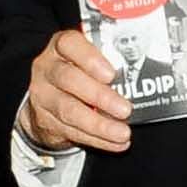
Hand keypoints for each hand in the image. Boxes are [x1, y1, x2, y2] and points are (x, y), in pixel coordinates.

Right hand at [18, 27, 132, 156]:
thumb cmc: (78, 70)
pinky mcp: (45, 120)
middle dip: (100, 96)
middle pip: (69, 80)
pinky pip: (72, 132)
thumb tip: (143, 63)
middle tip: (125, 109)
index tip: (111, 74)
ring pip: (69, 111)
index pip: (69, 44)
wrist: (48, 95)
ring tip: (123, 133)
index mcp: (61, 46)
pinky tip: (116, 143)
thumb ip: (110, 56)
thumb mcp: (90, 56)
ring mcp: (43, 95)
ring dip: (99, 125)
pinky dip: (97, 140)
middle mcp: (47, 68)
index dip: (90, 58)